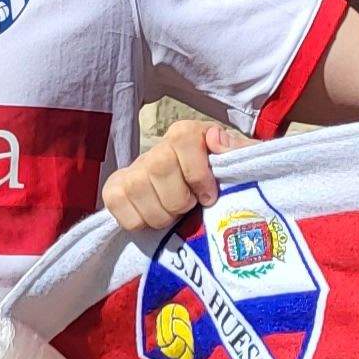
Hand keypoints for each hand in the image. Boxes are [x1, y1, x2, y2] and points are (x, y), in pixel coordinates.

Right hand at [102, 120, 247, 233]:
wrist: (205, 205)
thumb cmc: (227, 185)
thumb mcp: (244, 167)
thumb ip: (241, 151)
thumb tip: (216, 139)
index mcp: (189, 136)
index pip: (183, 138)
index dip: (197, 172)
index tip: (209, 197)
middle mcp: (158, 149)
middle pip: (158, 166)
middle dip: (178, 199)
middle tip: (190, 211)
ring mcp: (134, 169)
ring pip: (134, 186)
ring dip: (159, 214)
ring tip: (174, 219)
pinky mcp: (117, 189)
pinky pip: (114, 200)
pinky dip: (135, 220)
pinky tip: (153, 223)